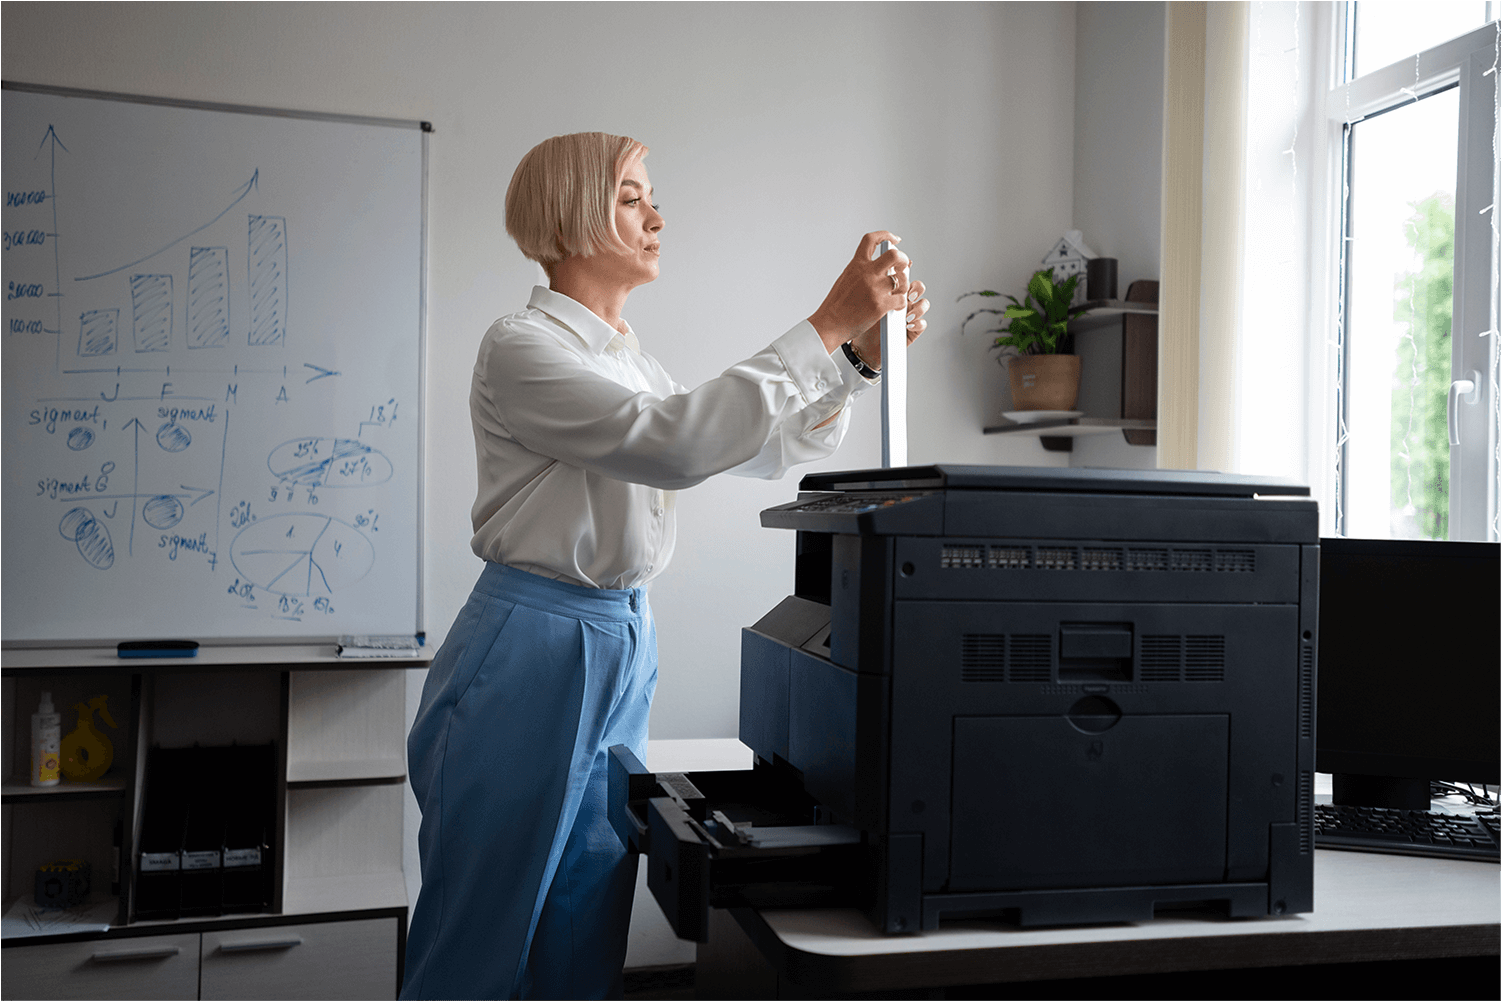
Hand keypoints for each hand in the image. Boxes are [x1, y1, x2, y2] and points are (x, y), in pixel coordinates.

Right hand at [807, 231, 912, 353]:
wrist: (829, 324)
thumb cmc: (836, 305)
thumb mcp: (846, 278)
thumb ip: (862, 270)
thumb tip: (880, 266)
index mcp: (856, 265)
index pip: (871, 239)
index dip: (885, 235)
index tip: (894, 240)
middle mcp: (866, 274)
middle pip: (894, 255)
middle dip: (903, 260)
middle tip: (902, 267)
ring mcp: (874, 289)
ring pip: (901, 280)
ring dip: (903, 286)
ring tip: (897, 292)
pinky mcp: (880, 305)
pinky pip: (901, 299)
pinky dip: (901, 303)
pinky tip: (895, 306)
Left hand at [848, 278, 927, 369]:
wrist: (861, 347)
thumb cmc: (859, 323)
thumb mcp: (861, 300)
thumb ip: (870, 284)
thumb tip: (872, 265)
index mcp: (890, 291)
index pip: (903, 276)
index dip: (906, 272)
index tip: (902, 272)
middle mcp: (901, 301)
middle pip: (917, 287)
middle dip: (916, 288)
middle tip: (908, 294)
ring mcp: (908, 315)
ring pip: (923, 304)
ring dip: (919, 307)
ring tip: (907, 314)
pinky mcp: (912, 330)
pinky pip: (922, 324)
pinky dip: (918, 323)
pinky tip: (907, 324)